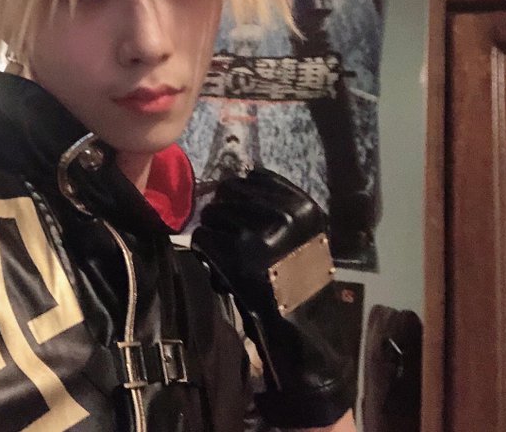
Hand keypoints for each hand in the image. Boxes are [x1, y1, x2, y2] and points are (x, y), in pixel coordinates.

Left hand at [192, 168, 354, 428]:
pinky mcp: (236, 255)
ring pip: (213, 213)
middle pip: (230, 191)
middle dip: (221, 208)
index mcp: (303, 207)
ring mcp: (259, 233)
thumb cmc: (299, 280)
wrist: (301, 328)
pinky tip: (211, 259)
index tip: (236, 203)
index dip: (240, 190)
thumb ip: (277, 207)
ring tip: (218, 244)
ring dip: (210, 227)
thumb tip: (236, 182)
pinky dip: (202, 246)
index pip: (257, 176)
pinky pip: (203, 237)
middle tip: (221, 226)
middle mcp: (284, 215)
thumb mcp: (303, 234)